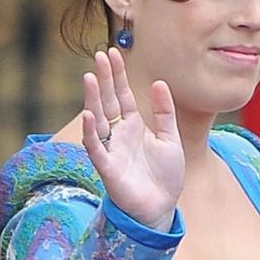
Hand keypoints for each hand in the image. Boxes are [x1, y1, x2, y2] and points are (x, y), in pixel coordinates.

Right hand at [81, 47, 184, 232]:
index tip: (112, 52)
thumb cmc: (165, 175)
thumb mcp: (170, 138)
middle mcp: (119, 134)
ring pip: (98, 120)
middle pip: (108, 101)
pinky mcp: (108, 168)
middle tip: (99, 55)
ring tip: (90, 77)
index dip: (117, 75)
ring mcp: (112, 149)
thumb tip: (159, 82)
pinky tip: (89, 115)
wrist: (162, 208)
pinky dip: (91, 132)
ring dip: (93, 99)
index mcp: (133, 126)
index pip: (122, 95)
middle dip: (104, 79)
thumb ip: (164, 112)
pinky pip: (96, 148)